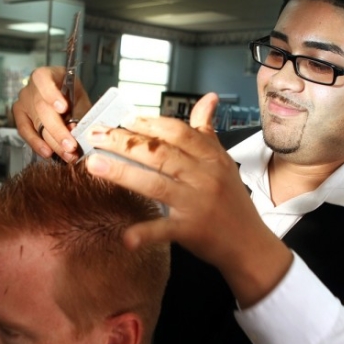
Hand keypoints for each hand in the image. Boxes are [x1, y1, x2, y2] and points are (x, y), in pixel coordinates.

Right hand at [12, 66, 91, 161]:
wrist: (64, 99)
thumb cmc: (72, 97)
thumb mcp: (79, 99)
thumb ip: (78, 112)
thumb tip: (73, 129)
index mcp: (47, 75)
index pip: (43, 80)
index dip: (52, 95)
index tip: (63, 108)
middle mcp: (31, 87)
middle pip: (41, 109)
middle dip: (58, 130)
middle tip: (71, 145)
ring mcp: (23, 102)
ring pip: (36, 123)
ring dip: (52, 141)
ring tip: (66, 153)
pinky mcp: (19, 116)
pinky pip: (25, 132)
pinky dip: (37, 143)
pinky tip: (47, 152)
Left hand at [83, 93, 291, 305]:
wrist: (249, 244)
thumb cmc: (232, 202)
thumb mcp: (223, 163)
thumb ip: (207, 132)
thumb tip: (207, 99)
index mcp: (211, 157)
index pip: (177, 132)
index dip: (149, 124)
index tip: (124, 119)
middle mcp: (204, 176)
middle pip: (160, 153)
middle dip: (124, 142)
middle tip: (95, 135)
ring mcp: (197, 203)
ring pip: (156, 183)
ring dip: (122, 172)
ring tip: (94, 164)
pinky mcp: (191, 230)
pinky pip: (164, 229)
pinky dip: (145, 233)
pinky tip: (125, 237)